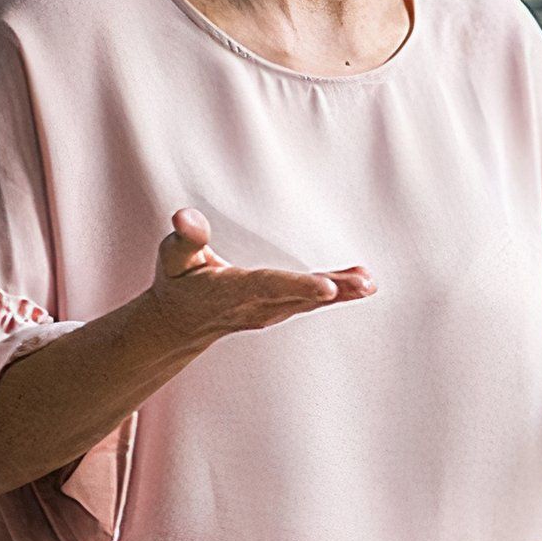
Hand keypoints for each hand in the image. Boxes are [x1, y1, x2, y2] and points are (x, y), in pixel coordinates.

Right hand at [143, 208, 373, 342]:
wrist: (179, 324)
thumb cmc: (178, 281)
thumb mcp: (173, 258)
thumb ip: (185, 238)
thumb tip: (184, 216)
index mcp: (230, 291)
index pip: (267, 286)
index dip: (297, 286)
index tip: (326, 287)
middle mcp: (255, 306)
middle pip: (298, 298)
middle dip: (332, 291)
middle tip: (363, 284)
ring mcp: (270, 312)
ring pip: (309, 302)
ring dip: (343, 292)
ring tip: (368, 282)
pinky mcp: (280, 310)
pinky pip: (311, 302)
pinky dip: (338, 293)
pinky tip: (362, 283)